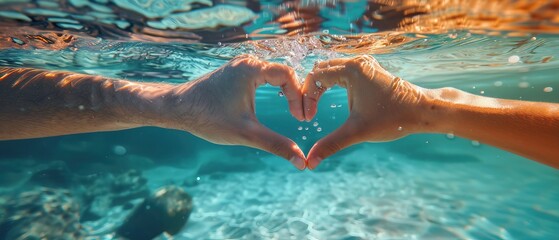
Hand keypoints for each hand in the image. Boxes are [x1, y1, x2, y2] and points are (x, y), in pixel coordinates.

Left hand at [163, 55, 306, 169]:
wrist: (176, 109)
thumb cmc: (207, 118)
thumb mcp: (246, 134)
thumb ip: (276, 145)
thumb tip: (301, 162)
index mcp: (252, 69)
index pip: (288, 76)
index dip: (300, 98)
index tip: (302, 119)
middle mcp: (247, 62)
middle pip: (283, 73)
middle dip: (296, 94)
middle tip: (301, 116)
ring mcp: (239, 66)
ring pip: (272, 74)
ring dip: (285, 91)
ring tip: (293, 110)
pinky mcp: (234, 73)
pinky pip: (262, 76)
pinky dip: (273, 88)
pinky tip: (275, 102)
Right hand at [302, 55, 427, 168]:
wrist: (423, 112)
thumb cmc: (393, 118)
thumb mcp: (357, 132)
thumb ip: (331, 145)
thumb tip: (310, 163)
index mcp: (351, 70)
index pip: (315, 77)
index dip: (306, 98)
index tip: (306, 118)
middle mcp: (357, 62)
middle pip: (321, 70)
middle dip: (310, 91)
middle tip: (306, 112)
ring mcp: (364, 65)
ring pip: (331, 70)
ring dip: (320, 87)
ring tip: (314, 106)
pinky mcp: (369, 71)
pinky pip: (342, 72)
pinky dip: (331, 84)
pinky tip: (328, 98)